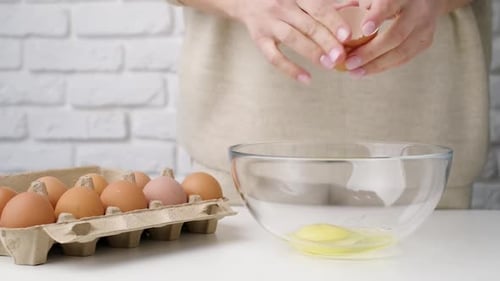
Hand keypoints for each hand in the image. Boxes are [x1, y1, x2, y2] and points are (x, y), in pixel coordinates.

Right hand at [233, 0, 357, 83]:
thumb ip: (324, 3)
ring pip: (292, 39)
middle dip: (326, 41)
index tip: (348, 36)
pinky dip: (290, 69)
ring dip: (312, 53)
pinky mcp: (259, 39)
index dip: (334, 22)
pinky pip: (274, 56)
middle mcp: (282, 6)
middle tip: (341, 56)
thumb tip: (356, 5)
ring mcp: (269, 23)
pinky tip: (306, 79)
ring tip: (329, 65)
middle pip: (307, 25)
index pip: (318, 8)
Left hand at [343, 0, 444, 77]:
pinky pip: (403, 59)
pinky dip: (383, 66)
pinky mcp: (425, 42)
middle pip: (396, 35)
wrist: (423, 0)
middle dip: (371, 51)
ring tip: (354, 72)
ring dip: (375, 65)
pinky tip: (365, 71)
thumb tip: (338, 18)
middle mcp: (417, 11)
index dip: (377, 17)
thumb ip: (359, 4)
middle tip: (350, 62)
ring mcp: (424, 28)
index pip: (388, 5)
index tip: (364, 29)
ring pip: (401, 51)